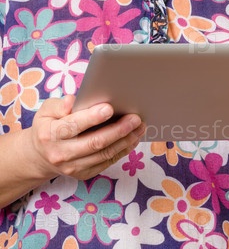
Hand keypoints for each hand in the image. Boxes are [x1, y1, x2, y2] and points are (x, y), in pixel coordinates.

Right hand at [28, 95, 144, 179]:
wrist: (40, 156)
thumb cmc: (48, 126)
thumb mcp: (46, 110)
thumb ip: (59, 104)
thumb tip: (73, 102)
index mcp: (50, 135)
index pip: (73, 126)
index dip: (92, 117)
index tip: (110, 108)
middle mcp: (61, 154)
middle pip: (94, 143)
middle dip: (118, 130)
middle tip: (135, 118)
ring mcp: (73, 167)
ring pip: (104, 154)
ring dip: (125, 141)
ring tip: (140, 127)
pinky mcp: (83, 174)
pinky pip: (107, 162)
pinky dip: (122, 150)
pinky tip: (133, 139)